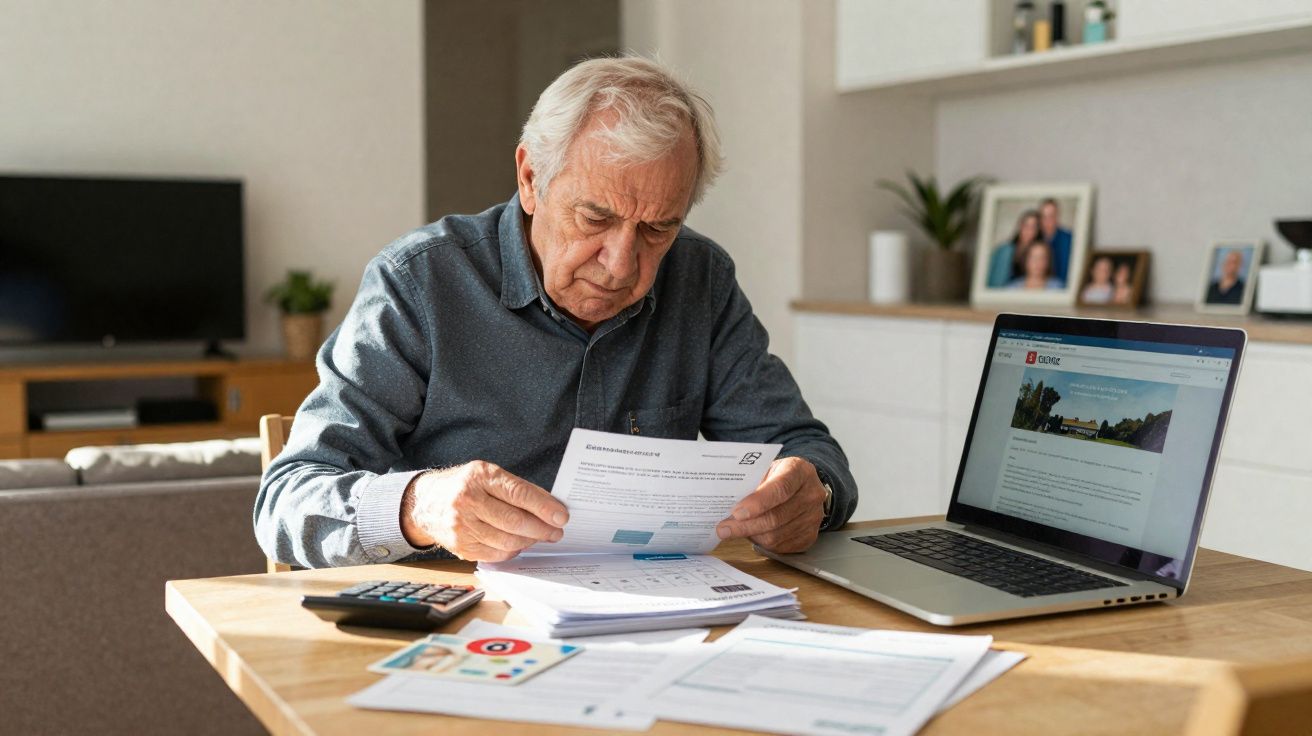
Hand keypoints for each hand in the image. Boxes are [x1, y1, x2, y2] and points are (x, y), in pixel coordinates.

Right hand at [400, 460, 568, 561]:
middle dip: (541, 529)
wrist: (425, 502)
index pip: (518, 493)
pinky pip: (496, 555)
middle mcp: (468, 501)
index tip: (561, 516)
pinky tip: (520, 543)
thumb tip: (550, 506)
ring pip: (507, 541)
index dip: (543, 507)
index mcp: (479, 477)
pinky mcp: (461, 546)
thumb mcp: (487, 474)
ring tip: (541, 537)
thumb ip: (516, 488)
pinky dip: (513, 551)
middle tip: (557, 531)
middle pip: (514, 521)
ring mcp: (462, 526)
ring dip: (530, 541)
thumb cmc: (464, 486)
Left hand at [715, 457, 825, 552]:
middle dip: (745, 525)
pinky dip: (762, 542)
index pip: (780, 489)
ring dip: (751, 535)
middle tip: (724, 529)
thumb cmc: (779, 476)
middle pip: (776, 517)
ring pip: (776, 536)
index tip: (736, 513)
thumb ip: (752, 482)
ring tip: (735, 531)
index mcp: (800, 471)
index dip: (757, 503)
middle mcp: (811, 494)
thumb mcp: (767, 468)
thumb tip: (726, 504)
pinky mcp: (810, 536)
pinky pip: (781, 546)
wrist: (803, 486)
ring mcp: (813, 517)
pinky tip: (752, 534)